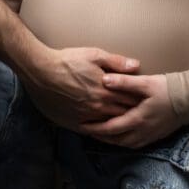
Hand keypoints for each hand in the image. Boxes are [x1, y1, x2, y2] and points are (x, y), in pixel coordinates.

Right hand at [23, 47, 143, 130]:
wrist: (40, 71)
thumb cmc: (67, 60)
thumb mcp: (94, 55)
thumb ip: (117, 62)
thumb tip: (136, 65)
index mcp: (106, 89)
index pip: (130, 99)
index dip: (140, 101)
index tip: (148, 102)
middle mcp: (98, 106)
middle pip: (123, 114)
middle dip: (134, 115)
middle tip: (145, 117)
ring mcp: (86, 116)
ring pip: (110, 126)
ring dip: (121, 126)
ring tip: (131, 128)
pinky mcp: (73, 122)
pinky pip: (93, 132)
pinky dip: (102, 133)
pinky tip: (108, 134)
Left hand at [79, 73, 180, 147]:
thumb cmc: (168, 89)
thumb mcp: (146, 83)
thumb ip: (124, 82)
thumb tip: (104, 80)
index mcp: (137, 119)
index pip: (110, 128)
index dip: (94, 128)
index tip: (81, 125)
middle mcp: (141, 132)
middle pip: (115, 140)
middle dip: (99, 136)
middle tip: (85, 131)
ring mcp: (149, 136)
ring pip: (124, 144)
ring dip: (110, 140)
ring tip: (99, 134)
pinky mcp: (156, 136)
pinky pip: (134, 144)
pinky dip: (122, 142)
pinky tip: (119, 137)